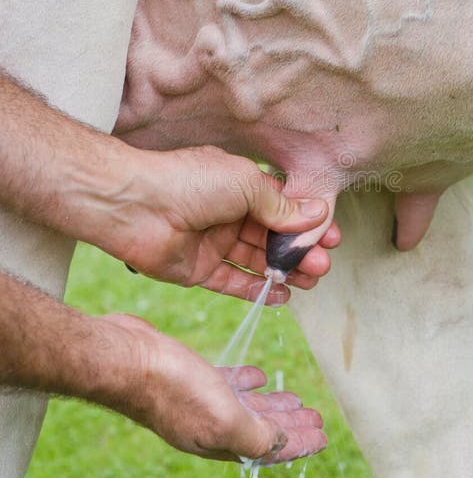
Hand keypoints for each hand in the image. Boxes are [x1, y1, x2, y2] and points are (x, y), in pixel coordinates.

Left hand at [101, 146, 339, 302]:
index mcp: (239, 185)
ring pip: (256, 260)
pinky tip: (282, 296)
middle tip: (323, 264)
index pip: (281, 206)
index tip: (332, 237)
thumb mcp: (246, 184)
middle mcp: (227, 213)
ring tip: (311, 280)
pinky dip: (257, 289)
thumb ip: (280, 205)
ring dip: (284, 271)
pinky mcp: (197, 269)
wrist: (135, 206)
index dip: (306, 222)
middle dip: (299, 250)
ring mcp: (212, 242)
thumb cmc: (188, 182)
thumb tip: (315, 213)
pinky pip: (232, 282)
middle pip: (272, 236)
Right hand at [103, 312, 326, 463]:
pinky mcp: (189, 377)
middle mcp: (209, 427)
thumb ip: (255, 435)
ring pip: (245, 408)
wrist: (127, 360)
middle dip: (290, 426)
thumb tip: (282, 445)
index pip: (269, 450)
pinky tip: (258, 375)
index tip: (323, 439)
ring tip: (295, 399)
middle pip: (260, 430)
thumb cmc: (173, 388)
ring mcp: (198, 402)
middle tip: (315, 418)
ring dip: (271, 404)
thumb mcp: (224, 418)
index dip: (298, 445)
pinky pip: (226, 384)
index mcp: (220, 442)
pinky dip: (246, 382)